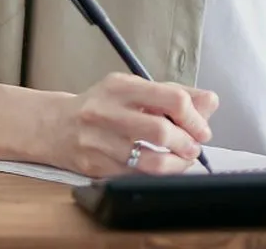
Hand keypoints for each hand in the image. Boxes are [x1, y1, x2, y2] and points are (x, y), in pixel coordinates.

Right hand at [52, 72, 217, 176]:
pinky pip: (135, 177)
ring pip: (149, 162)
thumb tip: (211, 102)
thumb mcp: (134, 89)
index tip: (202, 129)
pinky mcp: (95, 167)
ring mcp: (99, 141)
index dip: (194, 117)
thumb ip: (172, 94)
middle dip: (187, 144)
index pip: (172, 98)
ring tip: (182, 161)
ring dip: (176, 165)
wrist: (54, 125)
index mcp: (122, 86)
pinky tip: (161, 170)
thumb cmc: (102, 104)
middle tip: (194, 148)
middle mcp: (107, 112)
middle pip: (161, 131)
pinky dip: (156, 176)